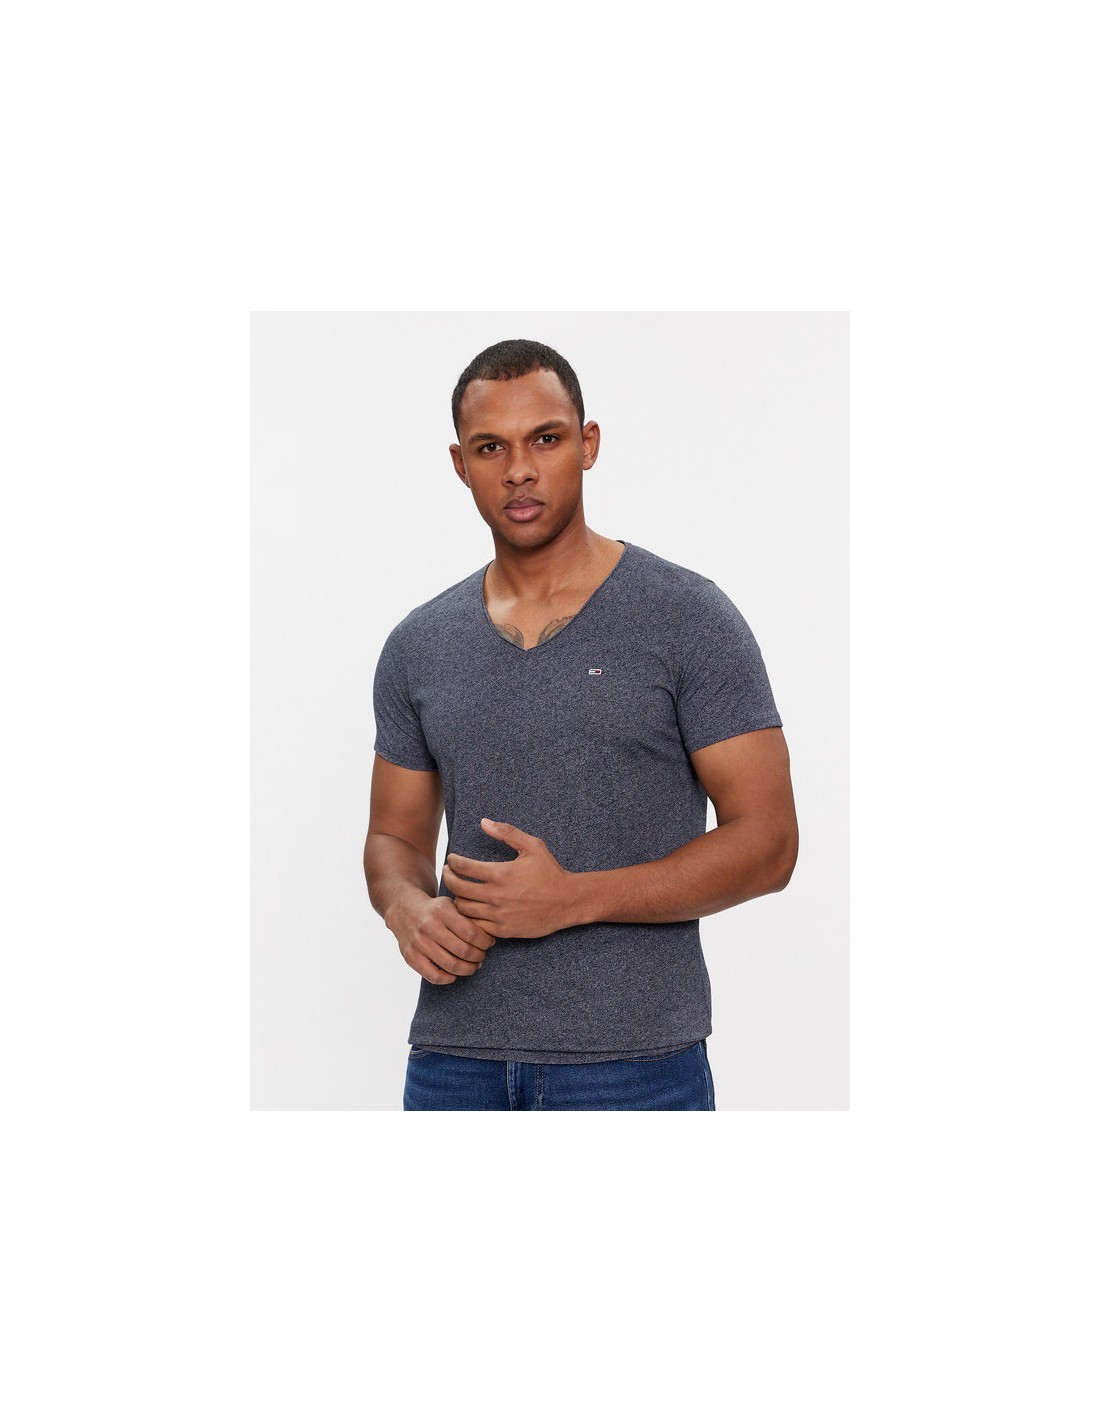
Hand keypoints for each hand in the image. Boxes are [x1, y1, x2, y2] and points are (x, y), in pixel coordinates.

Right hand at [387, 892, 495, 985]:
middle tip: (482, 956)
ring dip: (468, 969)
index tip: (489, 943)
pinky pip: (434, 976)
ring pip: (451, 965)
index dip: (485, 942)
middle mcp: (429, 927)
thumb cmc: (436, 910)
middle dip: (479, 956)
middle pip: (464, 951)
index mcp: (442, 911)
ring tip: (473, 966)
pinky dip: (449, 978)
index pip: (472, 933)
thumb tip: (493, 934)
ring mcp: (419, 943)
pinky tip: (455, 973)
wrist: (404, 911)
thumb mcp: (452, 904)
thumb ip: (469, 916)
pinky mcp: (411, 957)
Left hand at [441, 819, 574, 938]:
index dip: (453, 861)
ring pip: (463, 909)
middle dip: (449, 878)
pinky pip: (475, 926)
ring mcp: (498, 915)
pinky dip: (469, 918)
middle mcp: (496, 895)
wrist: (568, 901)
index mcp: (500, 873)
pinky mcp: (503, 930)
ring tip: (458, 891)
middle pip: (458, 888)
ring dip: (457, 898)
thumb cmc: (550, 872)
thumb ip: (507, 832)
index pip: (463, 867)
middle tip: (449, 873)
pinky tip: (471, 909)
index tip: (452, 859)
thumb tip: (483, 822)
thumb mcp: (532, 846)